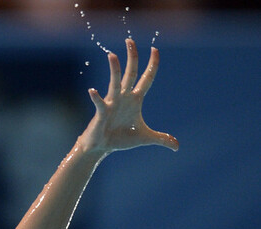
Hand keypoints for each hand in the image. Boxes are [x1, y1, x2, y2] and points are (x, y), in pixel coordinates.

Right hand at [80, 39, 178, 153]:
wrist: (102, 147)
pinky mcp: (102, 113)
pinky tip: (93, 91)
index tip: (155, 49)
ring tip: (112, 55)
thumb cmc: (120, 139)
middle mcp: (124, 97)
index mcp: (136, 100)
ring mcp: (112, 103)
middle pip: (130, 73)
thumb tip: (177, 146)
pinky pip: (100, 103)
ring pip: (115, 83)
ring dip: (114, 70)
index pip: (146, 78)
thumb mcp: (145, 138)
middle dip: (132, 57)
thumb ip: (161, 139)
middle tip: (130, 41)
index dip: (152, 65)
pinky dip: (97, 98)